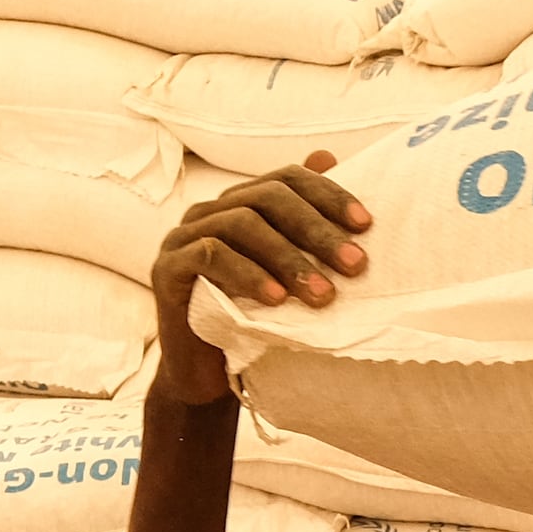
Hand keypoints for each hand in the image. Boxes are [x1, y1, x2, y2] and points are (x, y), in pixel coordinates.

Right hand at [144, 156, 368, 407]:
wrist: (206, 372)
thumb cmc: (254, 318)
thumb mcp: (291, 277)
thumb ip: (310, 232)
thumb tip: (331, 159)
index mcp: (241, 203)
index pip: (288, 179)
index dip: (328, 194)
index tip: (365, 225)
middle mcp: (210, 211)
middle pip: (269, 198)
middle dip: (317, 230)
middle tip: (356, 265)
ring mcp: (183, 236)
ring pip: (241, 224)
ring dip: (289, 258)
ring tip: (324, 294)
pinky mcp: (167, 268)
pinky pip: (210, 256)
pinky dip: (248, 275)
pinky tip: (277, 299)